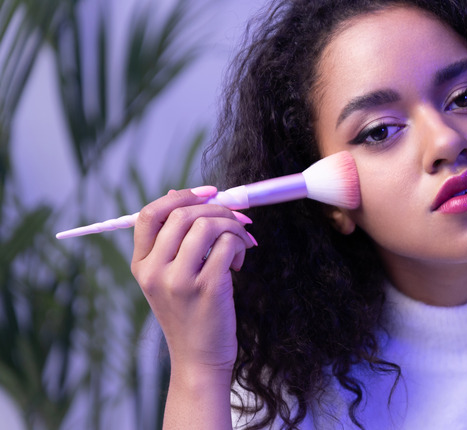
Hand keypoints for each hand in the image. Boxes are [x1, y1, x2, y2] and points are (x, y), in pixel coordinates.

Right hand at [131, 187, 256, 376]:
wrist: (199, 358)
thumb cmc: (191, 313)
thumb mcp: (171, 276)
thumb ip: (173, 238)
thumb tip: (179, 192)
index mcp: (141, 264)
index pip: (150, 214)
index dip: (182, 196)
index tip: (209, 192)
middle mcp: (154, 271)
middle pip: (183, 214)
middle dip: (219, 209)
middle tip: (237, 220)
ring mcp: (178, 281)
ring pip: (208, 225)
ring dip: (233, 227)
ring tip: (240, 245)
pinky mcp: (206, 288)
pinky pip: (227, 245)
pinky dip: (240, 245)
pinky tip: (238, 264)